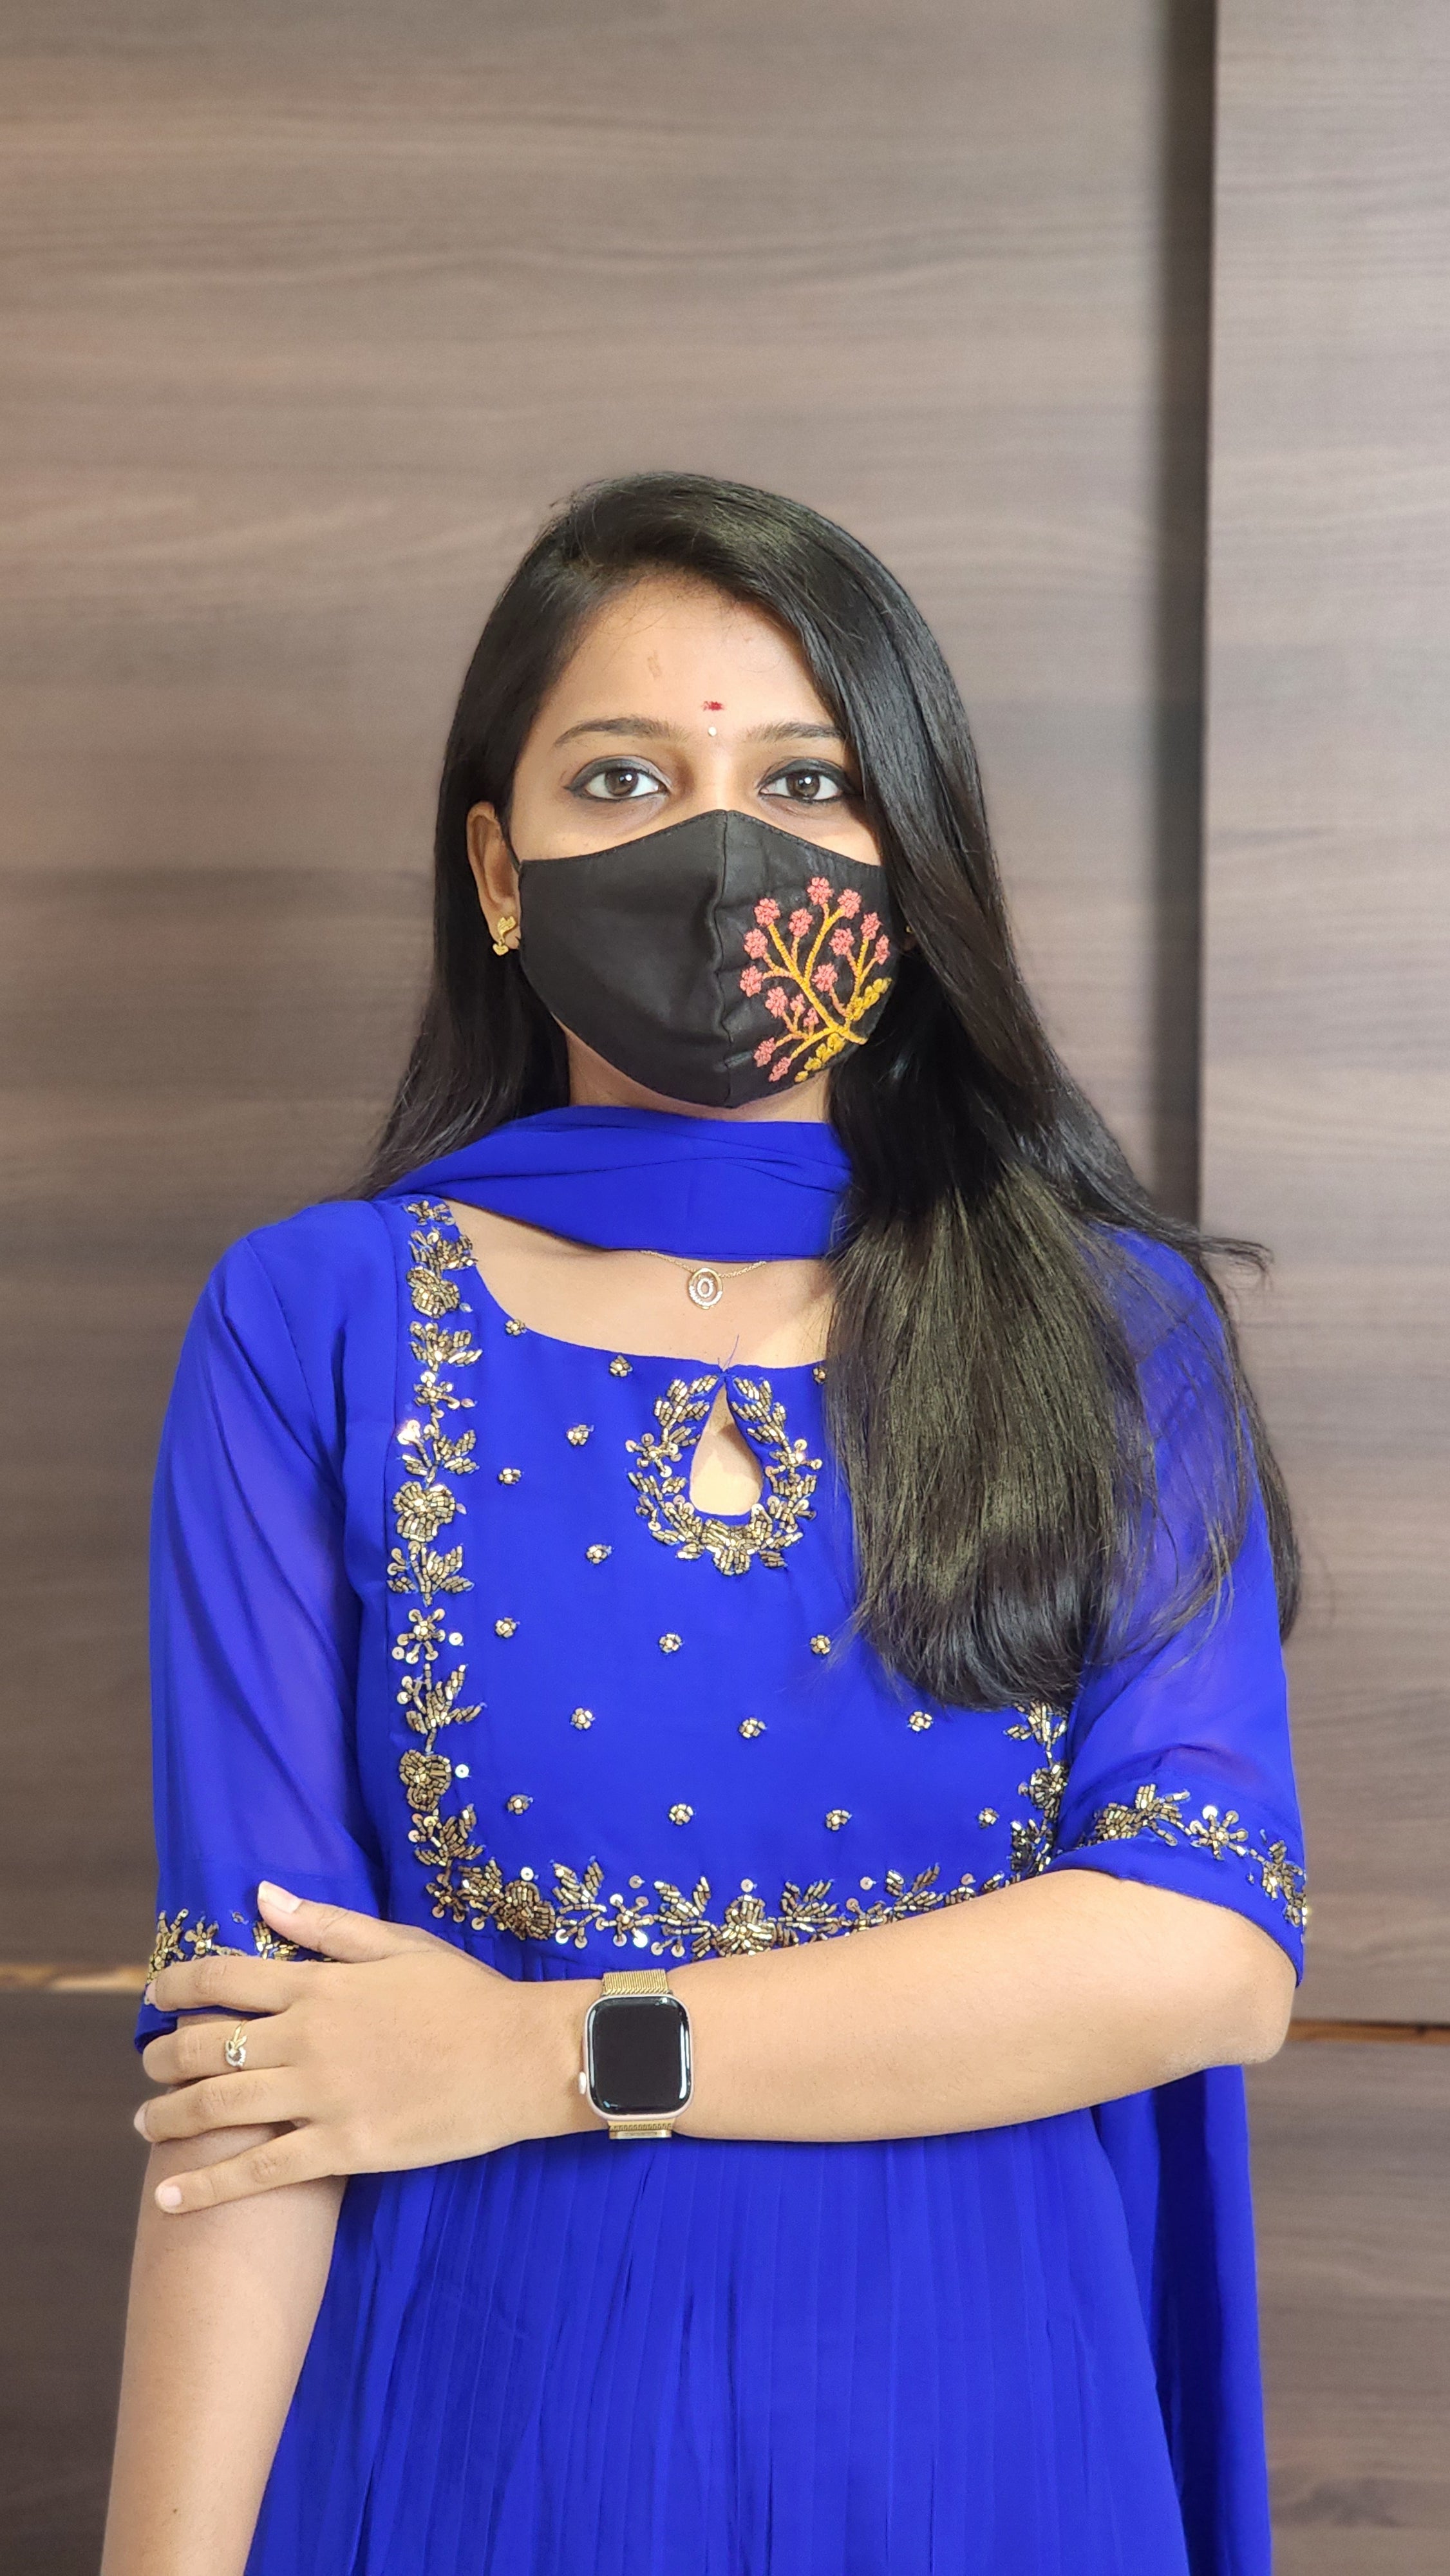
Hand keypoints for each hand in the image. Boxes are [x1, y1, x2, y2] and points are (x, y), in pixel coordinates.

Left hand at [137, 1884, 599, 2212]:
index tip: (154, 1995)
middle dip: (161, 2058)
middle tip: (147, 2068)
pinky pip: (258, 2172)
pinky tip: (169, 2198)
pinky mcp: (343, 2148)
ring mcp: (322, 2096)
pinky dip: (206, 2186)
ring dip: (167, 2117)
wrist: (521, 2058)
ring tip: (145, 2124)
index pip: (224, 1977)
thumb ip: (326, 1926)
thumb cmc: (466, 1996)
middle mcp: (307, 2038)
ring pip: (218, 2108)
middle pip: (206, 2046)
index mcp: (320, 1984)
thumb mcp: (399, 1944)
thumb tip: (263, 1896)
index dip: (177, 1985)